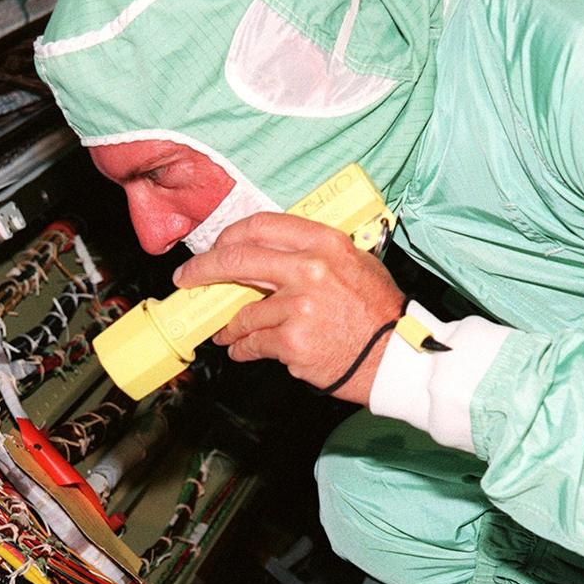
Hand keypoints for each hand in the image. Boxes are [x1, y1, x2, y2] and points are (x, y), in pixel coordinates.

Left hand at [172, 212, 405, 403]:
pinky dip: (242, 349)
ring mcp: (298, 306)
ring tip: (228, 333)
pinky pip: (252, 342)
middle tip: (187, 278)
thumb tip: (270, 254)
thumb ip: (314, 255)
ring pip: (242, 312)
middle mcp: (309, 269)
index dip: (229, 237)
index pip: (261, 226)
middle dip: (202, 270)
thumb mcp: (355, 265)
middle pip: (236, 260)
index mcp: (324, 244)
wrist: (396, 357)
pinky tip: (243, 351)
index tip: (215, 248)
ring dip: (229, 325)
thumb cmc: (377, 313)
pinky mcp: (291, 340)